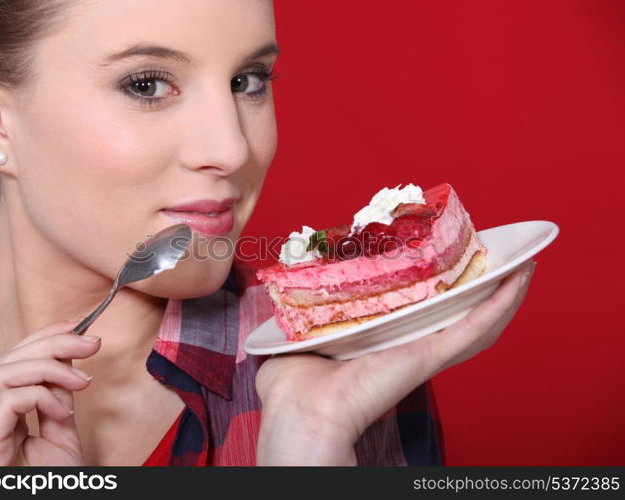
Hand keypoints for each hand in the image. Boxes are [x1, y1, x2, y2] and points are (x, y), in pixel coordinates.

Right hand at [0, 320, 100, 465]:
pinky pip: (6, 399)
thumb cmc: (55, 485)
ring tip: (82, 383)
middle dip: (53, 344)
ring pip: (2, 373)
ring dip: (50, 368)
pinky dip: (41, 395)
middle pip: (6, 361)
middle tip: (92, 345)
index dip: (45, 337)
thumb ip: (58, 397)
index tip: (81, 327)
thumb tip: (69, 359)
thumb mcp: (61, 433)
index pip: (11, 361)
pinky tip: (63, 411)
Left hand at [255, 260, 536, 464]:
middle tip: (497, 258)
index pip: (418, 314)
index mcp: (379, 342)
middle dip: (480, 288)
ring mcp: (423, 352)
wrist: (302, 409)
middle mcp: (407, 347)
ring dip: (502, 292)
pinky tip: (519, 278)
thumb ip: (298, 315)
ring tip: (520, 263)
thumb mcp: (299, 336)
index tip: (449, 261)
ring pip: (476, 322)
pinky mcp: (431, 355)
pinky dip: (501, 303)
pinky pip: (475, 328)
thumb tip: (286, 293)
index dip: (438, 290)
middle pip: (455, 316)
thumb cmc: (295, 383)